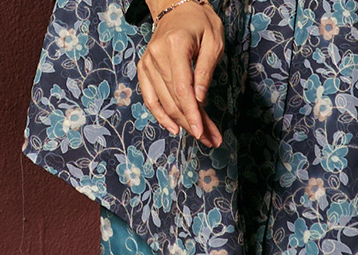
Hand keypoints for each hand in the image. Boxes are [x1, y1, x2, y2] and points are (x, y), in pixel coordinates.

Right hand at [137, 3, 223, 147]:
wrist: (177, 8)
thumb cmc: (200, 23)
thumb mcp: (214, 42)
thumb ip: (206, 71)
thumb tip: (199, 100)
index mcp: (175, 46)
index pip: (182, 89)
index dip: (192, 114)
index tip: (201, 133)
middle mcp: (157, 55)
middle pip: (174, 100)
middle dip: (192, 123)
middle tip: (211, 139)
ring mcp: (148, 62)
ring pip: (164, 103)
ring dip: (182, 124)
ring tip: (201, 136)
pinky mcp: (144, 69)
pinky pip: (150, 98)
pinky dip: (161, 116)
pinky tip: (174, 129)